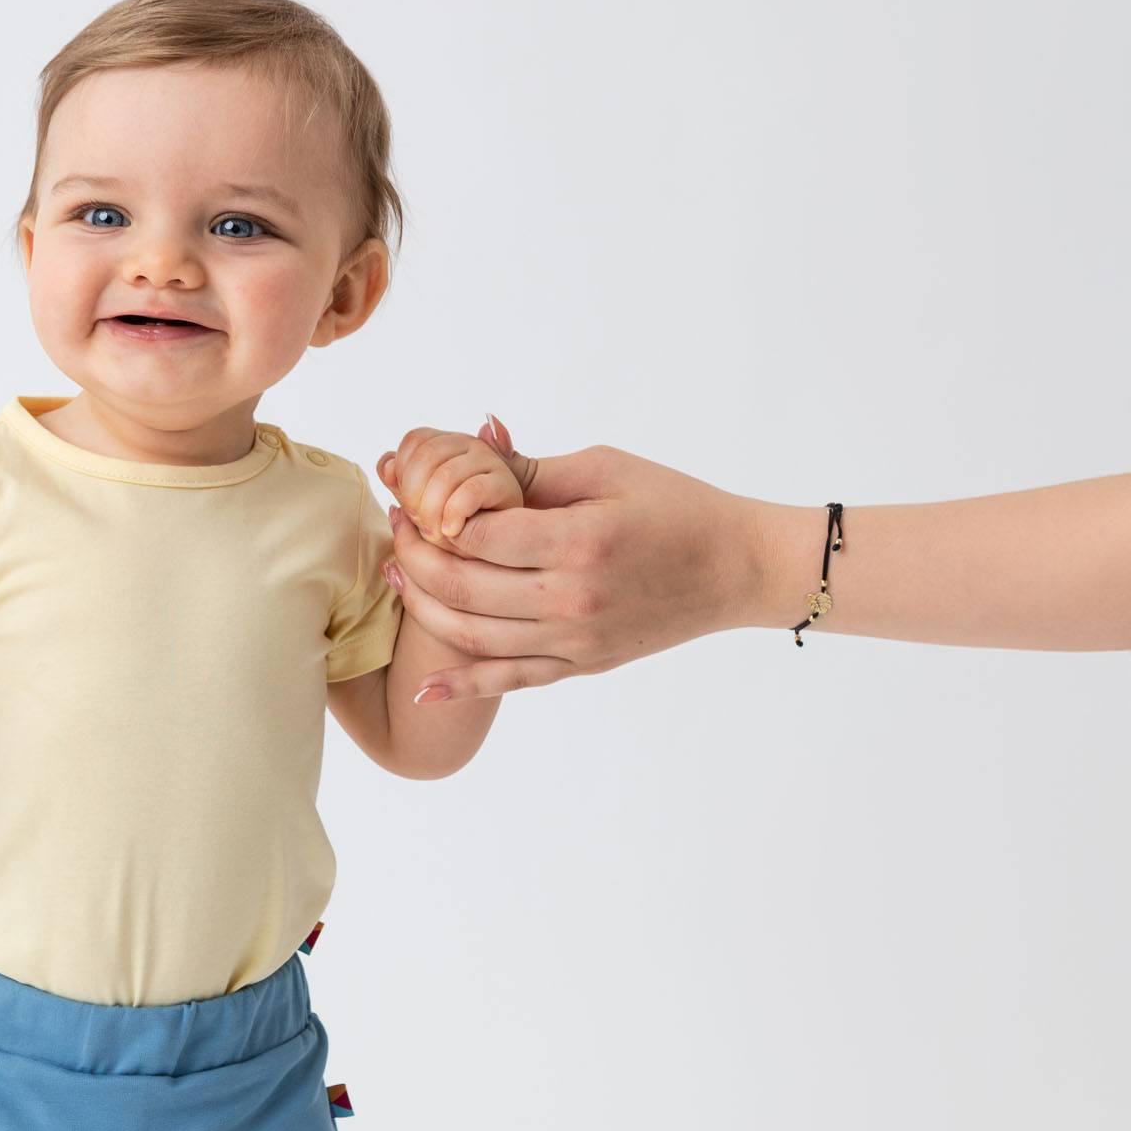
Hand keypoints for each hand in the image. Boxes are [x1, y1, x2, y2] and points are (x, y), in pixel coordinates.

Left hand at [374, 421, 762, 697]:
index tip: (410, 498)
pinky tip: (422, 688)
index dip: (432, 518)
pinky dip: (462, 687)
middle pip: (462, 587)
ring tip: (396, 577)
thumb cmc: (674, 507)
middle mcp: (572, 600)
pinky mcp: (581, 666)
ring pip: (473, 636)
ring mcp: (575, 641)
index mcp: (578, 542)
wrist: (735, 567)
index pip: (478, 535)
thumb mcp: (605, 470)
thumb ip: (531, 469)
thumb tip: (471, 441)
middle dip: (414, 558)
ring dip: (422, 608)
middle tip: (395, 530)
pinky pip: (510, 681)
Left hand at [376, 421, 524, 544]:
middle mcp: (468, 444)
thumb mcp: (418, 502)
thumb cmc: (453, 521)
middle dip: (414, 495)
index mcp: (445, 443)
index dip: (402, 472)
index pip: (414, 440)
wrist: (490, 545)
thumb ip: (399, 482)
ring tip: (434, 532)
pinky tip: (452, 530)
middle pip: (426, 455)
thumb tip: (386, 465)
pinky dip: (454, 514)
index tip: (406, 503)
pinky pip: (470, 491)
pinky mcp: (505, 483)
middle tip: (418, 523)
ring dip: (432, 510)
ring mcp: (488, 461)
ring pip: (446, 475)